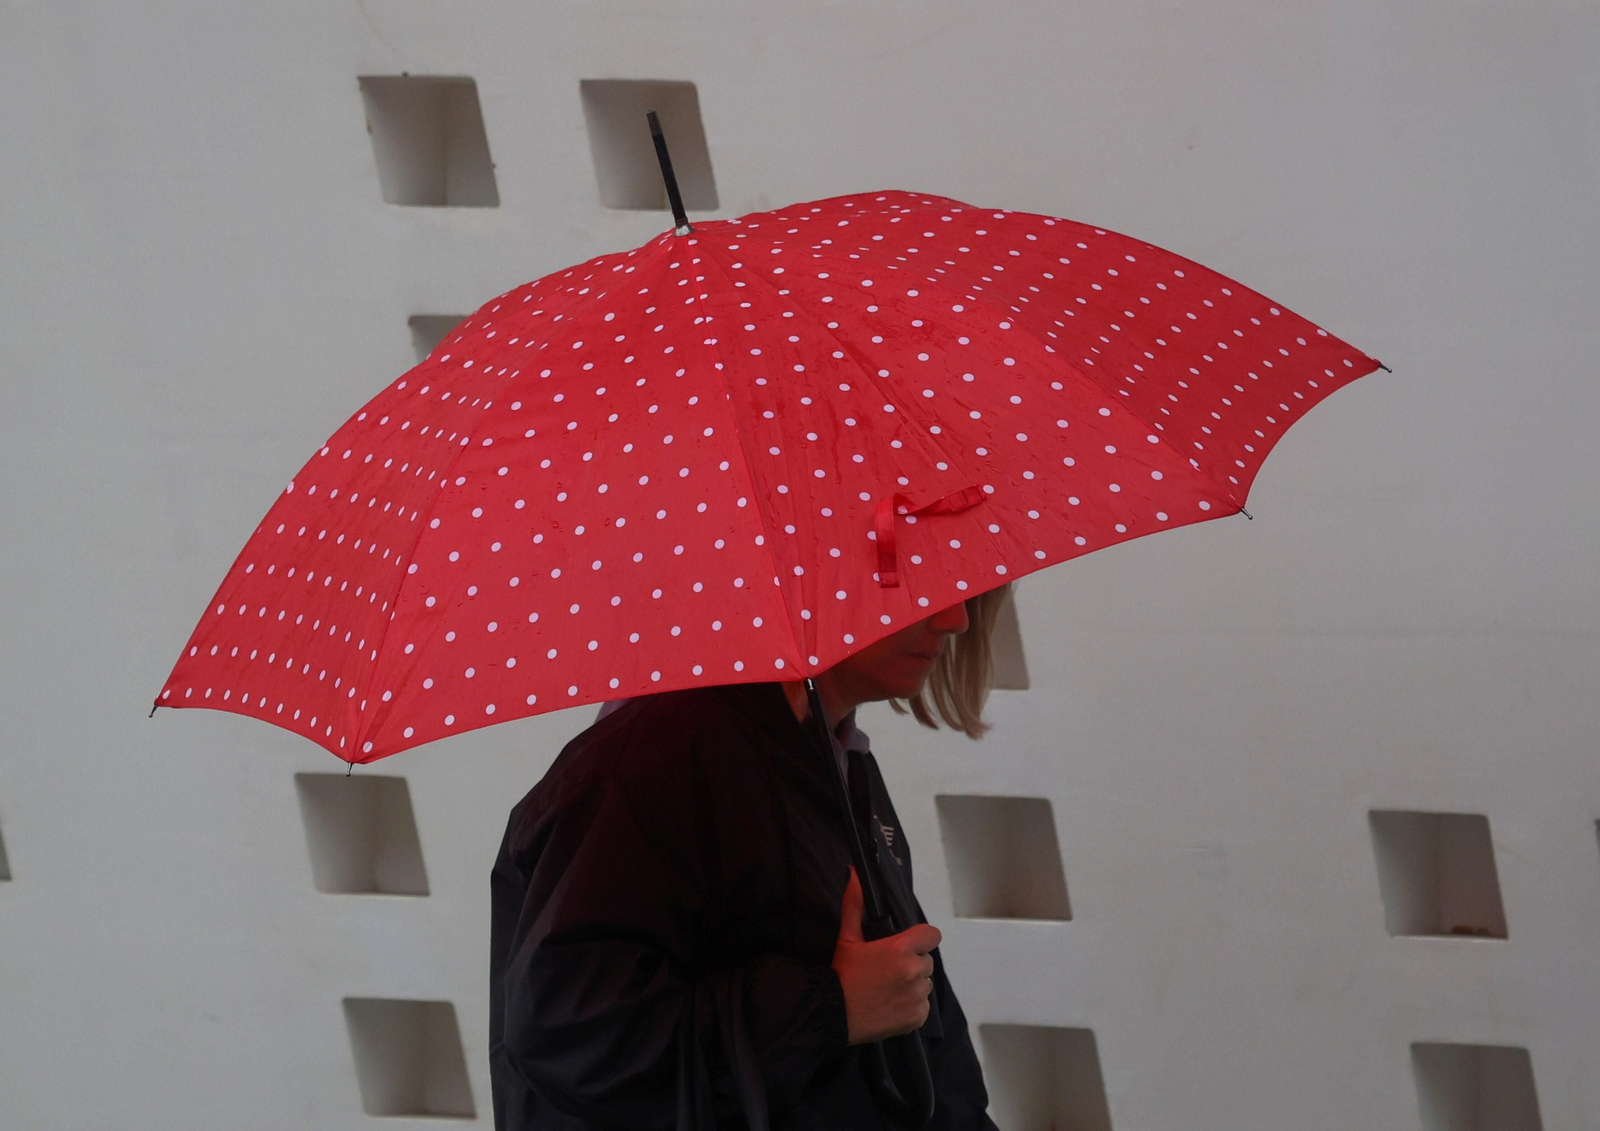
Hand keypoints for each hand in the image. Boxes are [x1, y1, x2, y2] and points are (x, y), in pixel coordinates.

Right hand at [830, 866, 940, 1044]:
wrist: (832, 1013)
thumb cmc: (842, 973)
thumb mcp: (847, 938)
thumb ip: (855, 905)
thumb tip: (853, 873)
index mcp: (900, 949)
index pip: (932, 935)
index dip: (921, 938)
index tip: (907, 945)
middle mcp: (914, 971)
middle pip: (926, 961)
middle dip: (912, 963)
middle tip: (888, 970)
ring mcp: (917, 996)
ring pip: (925, 984)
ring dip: (912, 985)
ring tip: (888, 989)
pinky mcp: (918, 1017)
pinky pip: (923, 1006)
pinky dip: (911, 1006)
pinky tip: (891, 1005)